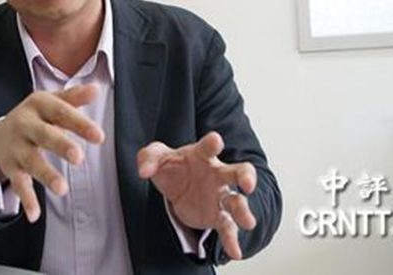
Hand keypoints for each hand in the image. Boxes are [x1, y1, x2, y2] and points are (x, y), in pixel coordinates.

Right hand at [0, 84, 104, 222]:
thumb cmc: (37, 117)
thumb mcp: (53, 102)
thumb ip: (74, 97)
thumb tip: (97, 88)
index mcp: (39, 104)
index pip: (61, 112)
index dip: (80, 124)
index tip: (100, 137)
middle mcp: (25, 124)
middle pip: (44, 135)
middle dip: (60, 145)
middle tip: (79, 158)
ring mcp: (16, 146)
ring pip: (31, 161)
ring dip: (45, 174)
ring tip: (62, 189)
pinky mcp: (10, 167)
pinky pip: (18, 184)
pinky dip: (26, 199)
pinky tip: (34, 216)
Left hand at [137, 132, 256, 259]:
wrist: (176, 187)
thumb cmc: (173, 166)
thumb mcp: (156, 157)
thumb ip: (148, 158)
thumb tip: (144, 171)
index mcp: (202, 155)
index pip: (209, 147)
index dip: (212, 143)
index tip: (215, 140)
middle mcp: (217, 174)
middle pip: (237, 172)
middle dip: (246, 176)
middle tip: (248, 184)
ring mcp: (220, 196)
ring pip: (237, 202)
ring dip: (243, 211)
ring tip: (248, 222)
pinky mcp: (217, 216)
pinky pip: (227, 227)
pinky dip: (232, 240)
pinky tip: (235, 252)